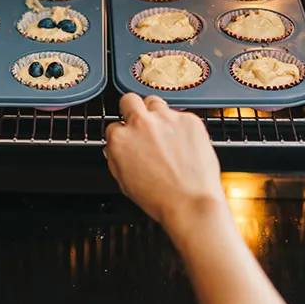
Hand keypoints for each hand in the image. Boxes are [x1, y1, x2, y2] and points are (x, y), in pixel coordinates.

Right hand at [104, 94, 227, 235]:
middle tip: (139, 122)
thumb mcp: (123, 181)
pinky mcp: (189, 120)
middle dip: (131, 109)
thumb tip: (117, 148)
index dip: (122, 134)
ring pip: (155, 102)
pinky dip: (181, 126)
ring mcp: (166, 119)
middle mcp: (141, 124)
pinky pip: (181, 115)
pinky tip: (184, 143)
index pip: (113, 126)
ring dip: (156, 114)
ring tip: (164, 132)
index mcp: (120, 139)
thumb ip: (116, 156)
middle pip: (129, 100)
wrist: (191, 203)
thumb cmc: (160, 198)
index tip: (129, 140)